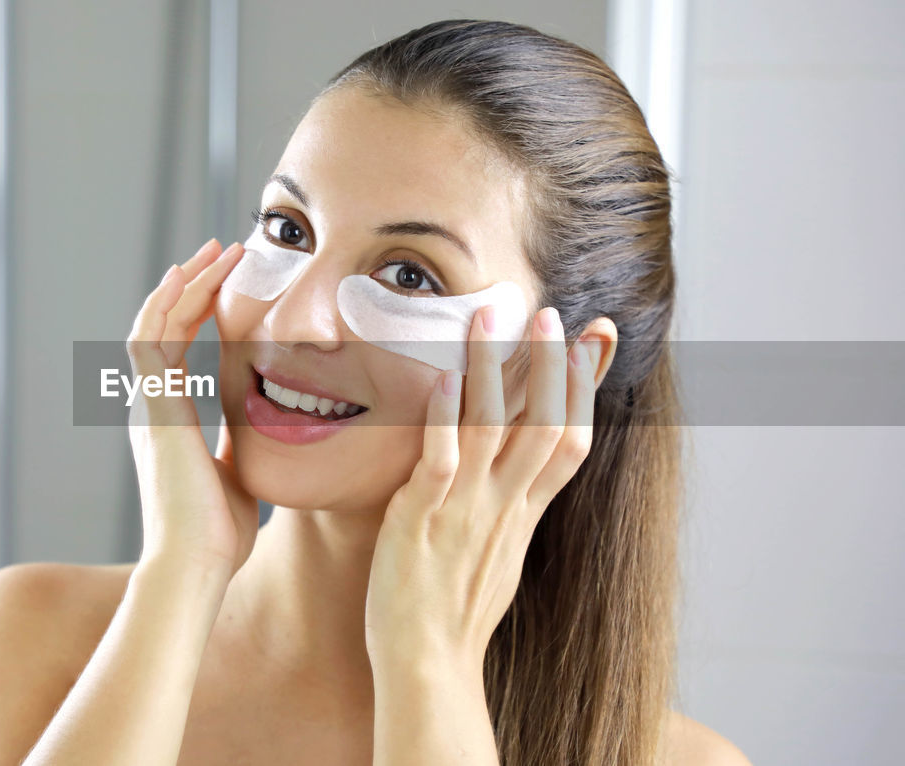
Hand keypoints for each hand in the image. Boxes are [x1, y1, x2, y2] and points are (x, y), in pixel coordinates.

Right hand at [126, 238, 260, 578]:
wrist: (195, 562)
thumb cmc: (218, 533)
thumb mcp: (234, 473)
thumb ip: (238, 445)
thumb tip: (264, 433)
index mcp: (168, 418)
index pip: (179, 347)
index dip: (200, 311)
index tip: (229, 282)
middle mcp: (151, 403)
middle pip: (164, 323)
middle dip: (194, 284)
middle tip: (225, 251)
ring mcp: (146, 402)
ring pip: (157, 320)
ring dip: (187, 281)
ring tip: (217, 250)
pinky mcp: (150, 403)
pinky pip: (151, 336)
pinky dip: (169, 302)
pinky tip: (190, 275)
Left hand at [364, 305, 596, 680]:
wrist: (427, 665)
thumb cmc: (453, 613)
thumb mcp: (499, 557)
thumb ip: (509, 512)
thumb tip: (519, 484)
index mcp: (524, 515)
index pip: (569, 442)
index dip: (584, 390)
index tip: (592, 343)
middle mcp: (504, 507)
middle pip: (545, 424)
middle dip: (553, 365)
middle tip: (555, 313)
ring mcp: (466, 511)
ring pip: (492, 427)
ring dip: (496, 369)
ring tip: (493, 317)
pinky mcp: (423, 519)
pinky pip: (441, 461)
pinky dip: (446, 420)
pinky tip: (446, 380)